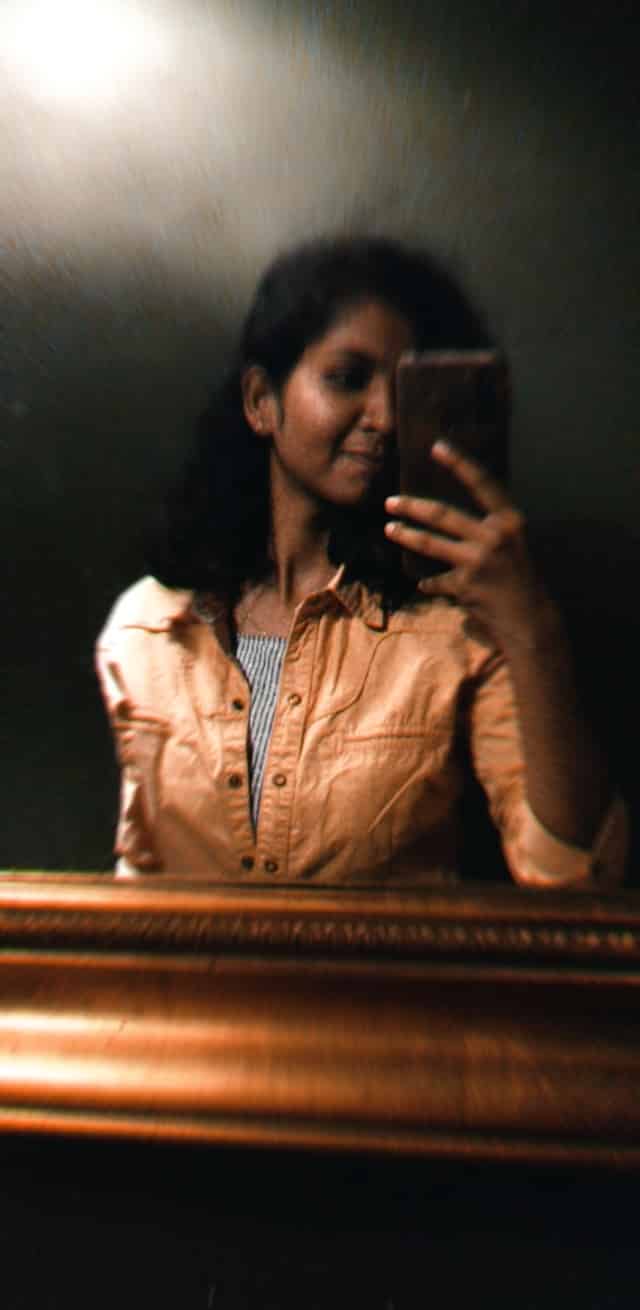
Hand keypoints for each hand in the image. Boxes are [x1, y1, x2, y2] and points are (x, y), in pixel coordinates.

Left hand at [384, 440, 553, 650]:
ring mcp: (477, 561)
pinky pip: (436, 580)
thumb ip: (487, 526)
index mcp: (508, 521)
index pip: (482, 483)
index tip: (436, 446)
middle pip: (442, 514)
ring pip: (430, 543)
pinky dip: (429, 583)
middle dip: (412, 506)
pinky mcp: (464, 586)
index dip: (459, 463)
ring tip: (390, 528)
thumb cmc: (520, 578)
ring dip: (406, 534)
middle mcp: (494, 536)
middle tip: (390, 501)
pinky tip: (423, 583)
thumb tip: (449, 512)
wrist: (529, 619)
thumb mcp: (511, 543)